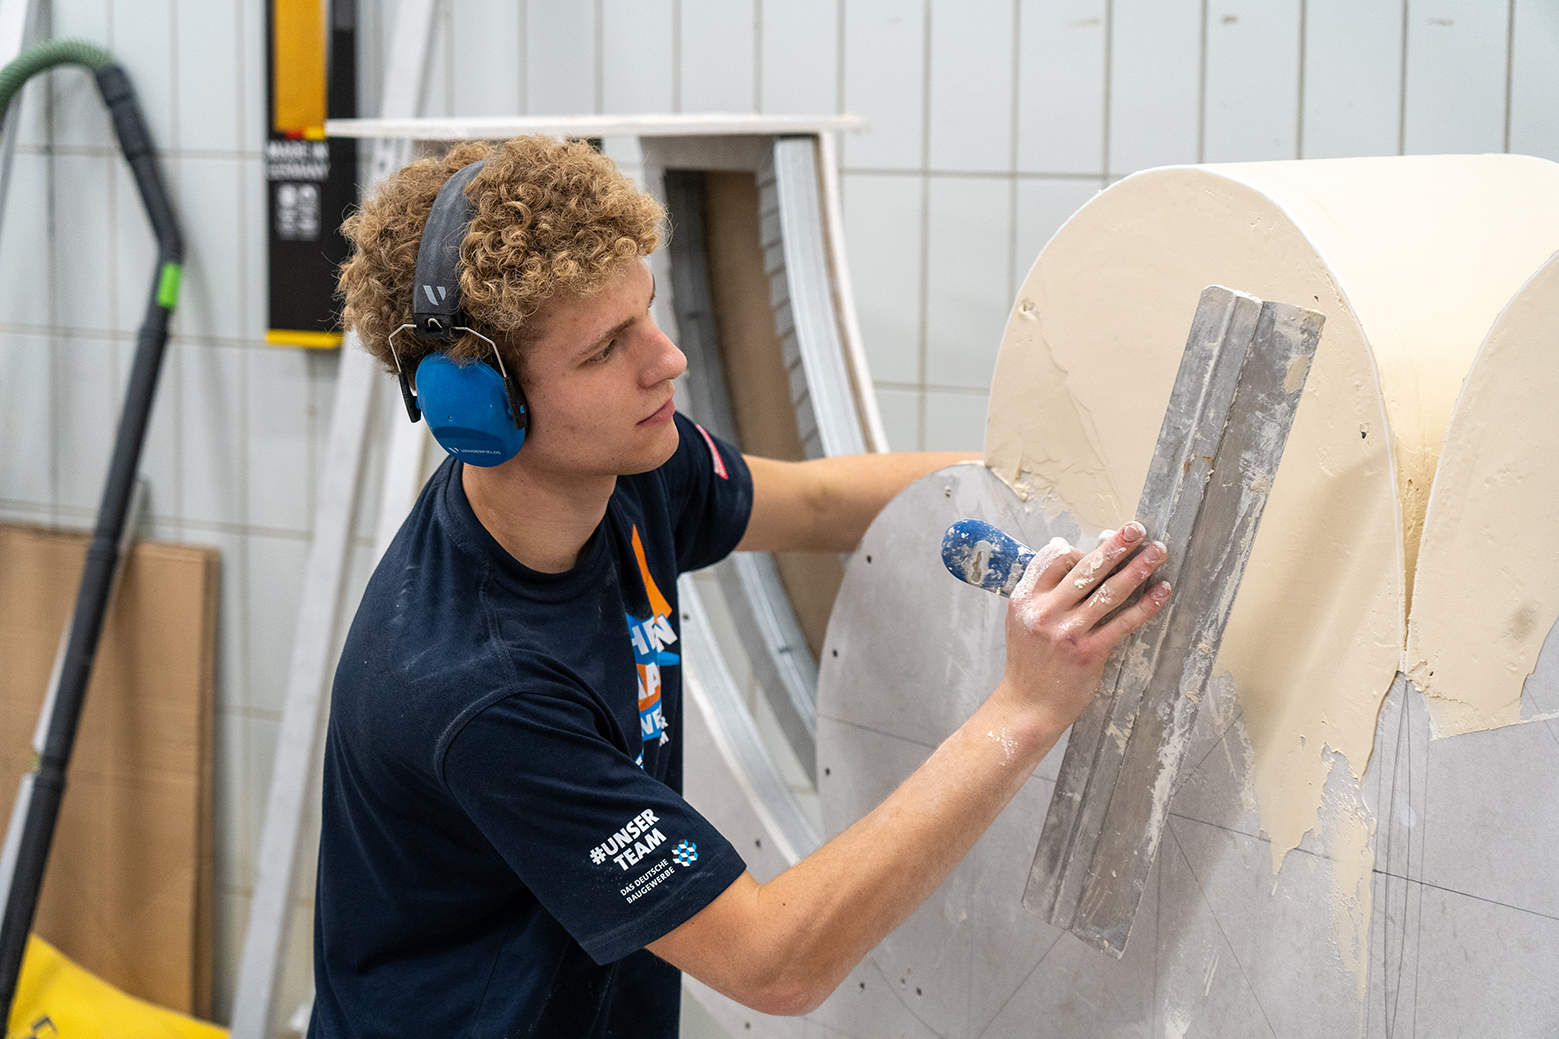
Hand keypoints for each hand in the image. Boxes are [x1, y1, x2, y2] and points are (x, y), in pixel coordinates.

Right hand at [995, 522, 1170, 737]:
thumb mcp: (1023, 621)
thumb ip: (1045, 592)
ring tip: (1158, 551)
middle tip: (1137, 529)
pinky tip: (1161, 592)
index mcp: (1025, 599)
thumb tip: (1077, 556)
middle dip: (1116, 545)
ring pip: (1109, 591)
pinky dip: (1145, 605)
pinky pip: (1123, 623)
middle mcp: (1045, 612)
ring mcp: (1067, 632)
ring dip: (1138, 568)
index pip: (1053, 557)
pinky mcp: (1089, 653)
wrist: (1027, 706)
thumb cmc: (1029, 663)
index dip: (1078, 548)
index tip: (1098, 546)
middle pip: (1086, 567)